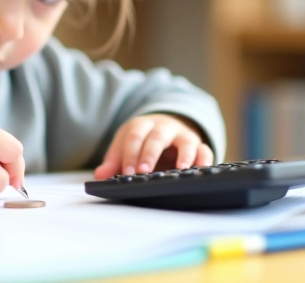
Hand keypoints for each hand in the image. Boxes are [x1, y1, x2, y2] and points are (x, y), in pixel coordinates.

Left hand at [93, 114, 212, 179]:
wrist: (166, 126)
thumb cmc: (142, 141)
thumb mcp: (124, 147)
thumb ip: (113, 162)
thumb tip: (100, 177)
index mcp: (141, 126)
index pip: (134, 137)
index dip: (129, 154)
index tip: (126, 172)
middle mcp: (163, 128)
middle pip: (157, 137)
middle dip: (150, 154)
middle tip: (144, 172)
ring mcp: (182, 136)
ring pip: (184, 141)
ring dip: (183, 155)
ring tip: (181, 170)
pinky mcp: (198, 145)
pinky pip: (204, 149)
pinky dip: (204, 159)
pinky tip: (202, 170)